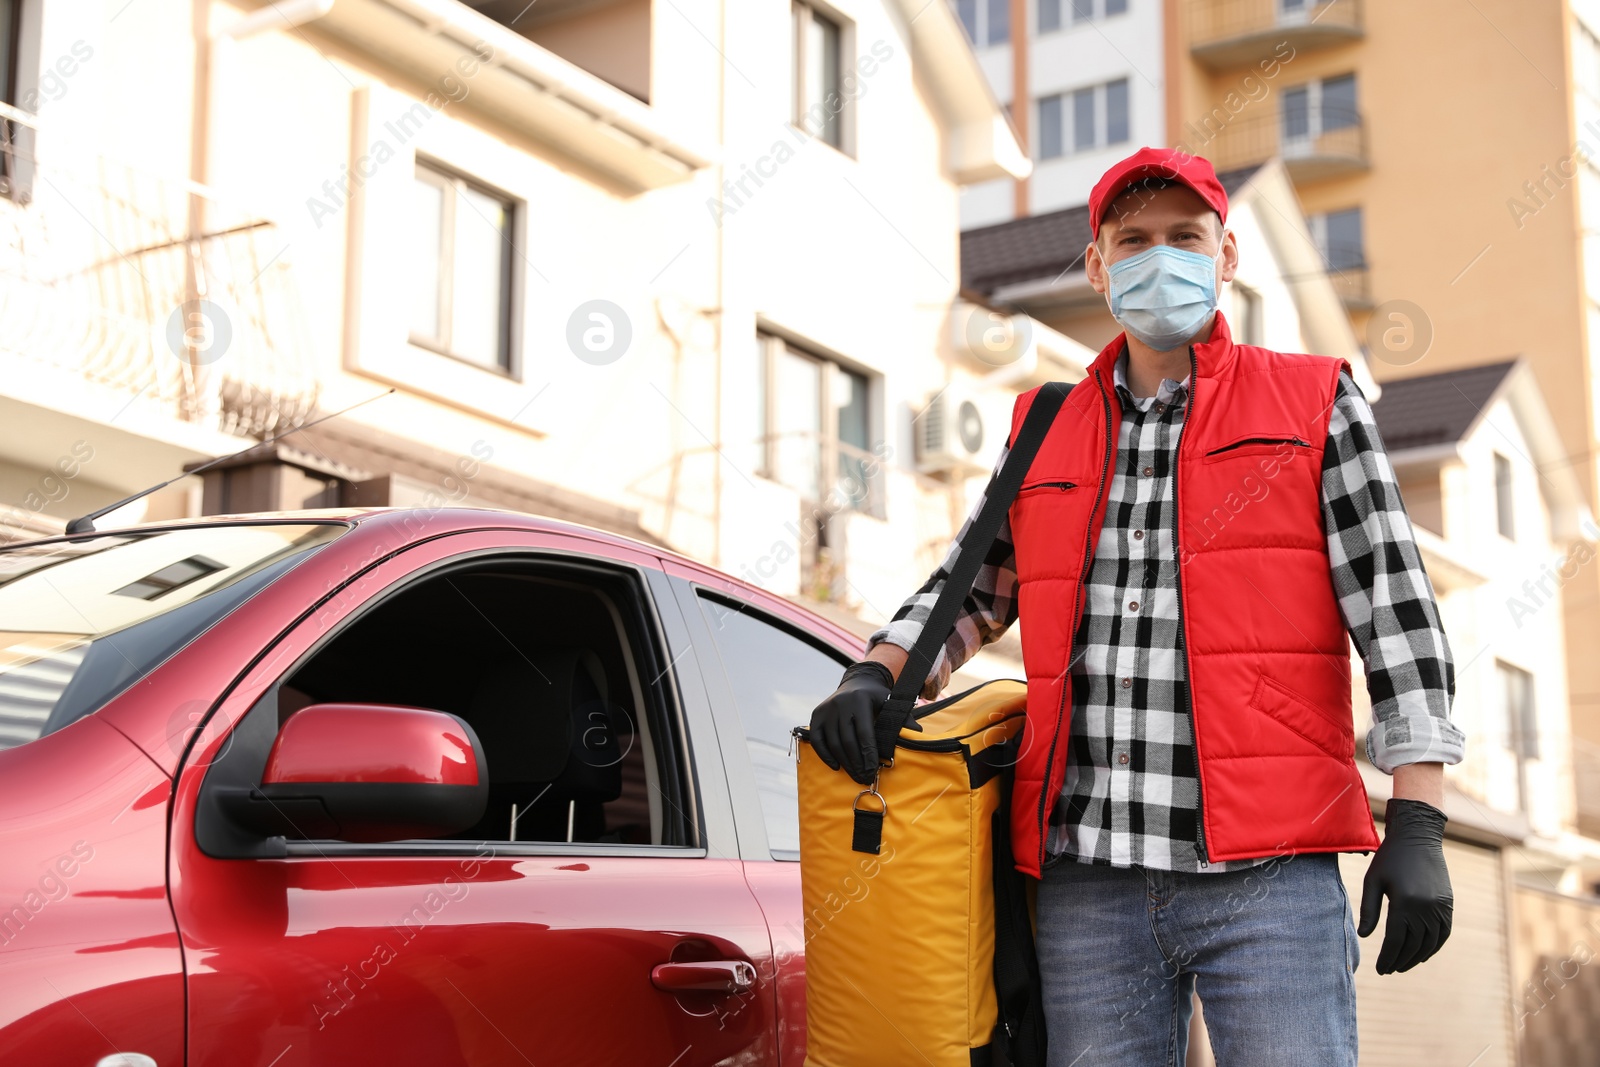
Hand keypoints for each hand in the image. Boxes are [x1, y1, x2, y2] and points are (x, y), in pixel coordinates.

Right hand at [807, 660, 894, 784]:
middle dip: (857, 763)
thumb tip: (916, 732)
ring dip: (845, 763)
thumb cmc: (876, 697)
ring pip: (833, 743)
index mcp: (860, 700)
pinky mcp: (816, 716)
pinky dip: (825, 755)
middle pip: (847, 741)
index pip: (864, 733)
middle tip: (865, 778)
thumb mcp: (890, 702)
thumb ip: (902, 717)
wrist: (856, 682)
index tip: (874, 770)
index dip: (869, 754)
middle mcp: (840, 704)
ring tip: (856, 776)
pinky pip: (817, 740)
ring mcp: (826, 710)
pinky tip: (837, 767)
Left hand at [1358, 798, 1452, 973]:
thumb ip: (1369, 910)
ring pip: (1430, 943)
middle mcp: (1425, 908)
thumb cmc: (1389, 859)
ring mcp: (1440, 907)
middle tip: (1389, 970)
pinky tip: (1422, 954)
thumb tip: (1365, 937)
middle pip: (1413, 945)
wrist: (1417, 838)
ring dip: (1416, 958)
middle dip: (1400, 961)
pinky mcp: (1448, 904)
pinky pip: (1443, 933)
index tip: (1380, 969)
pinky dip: (1433, 947)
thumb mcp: (1373, 881)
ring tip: (1402, 965)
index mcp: (1404, 902)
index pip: (1396, 941)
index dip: (1387, 958)